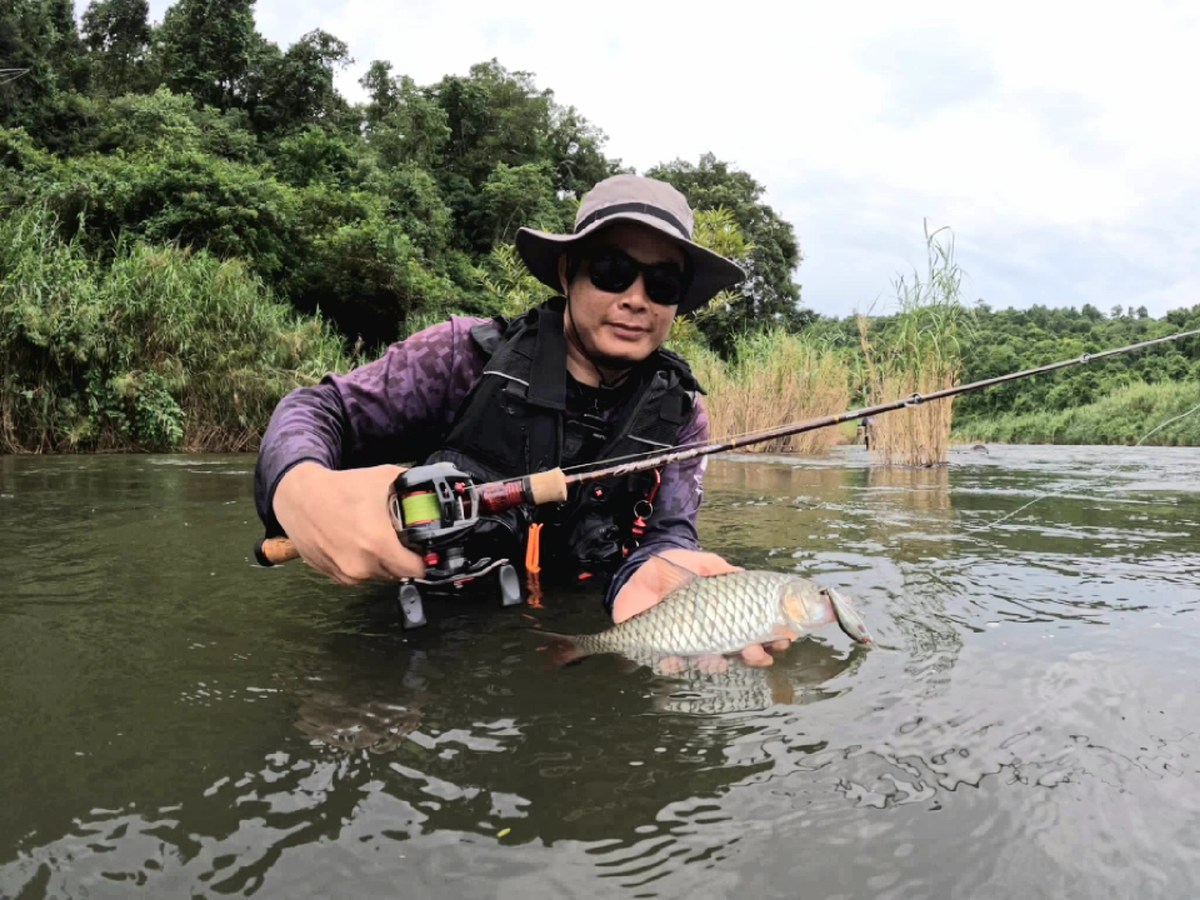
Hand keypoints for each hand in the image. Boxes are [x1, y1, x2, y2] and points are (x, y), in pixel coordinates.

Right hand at [272, 462, 425, 584]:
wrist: (299, 498)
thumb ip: (414, 488)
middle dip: (405, 560)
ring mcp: (346, 573)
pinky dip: (365, 564)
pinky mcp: (334, 576)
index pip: (418, 569)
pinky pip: (361, 576)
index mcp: (378, 544)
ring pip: (380, 576)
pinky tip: (360, 544)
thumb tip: (435, 489)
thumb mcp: (385, 478)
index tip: (428, 551)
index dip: (427, 561)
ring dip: (385, 563)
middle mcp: (362, 565)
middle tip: (404, 542)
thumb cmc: (341, 488)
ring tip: (378, 539)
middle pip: (399, 574)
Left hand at [612, 548, 791, 669]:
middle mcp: (708, 632)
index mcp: (721, 614)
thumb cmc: (673, 568)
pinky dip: (674, 664)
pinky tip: (676, 660)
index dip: (768, 638)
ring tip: (719, 659)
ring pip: (707, 663)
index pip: (751, 631)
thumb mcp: (701, 564)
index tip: (783, 640)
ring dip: (717, 664)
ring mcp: (686, 643)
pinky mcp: (659, 649)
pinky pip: (670, 664)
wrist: (636, 573)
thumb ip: (721, 570)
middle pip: (736, 652)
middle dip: (752, 655)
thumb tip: (743, 576)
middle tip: (757, 652)